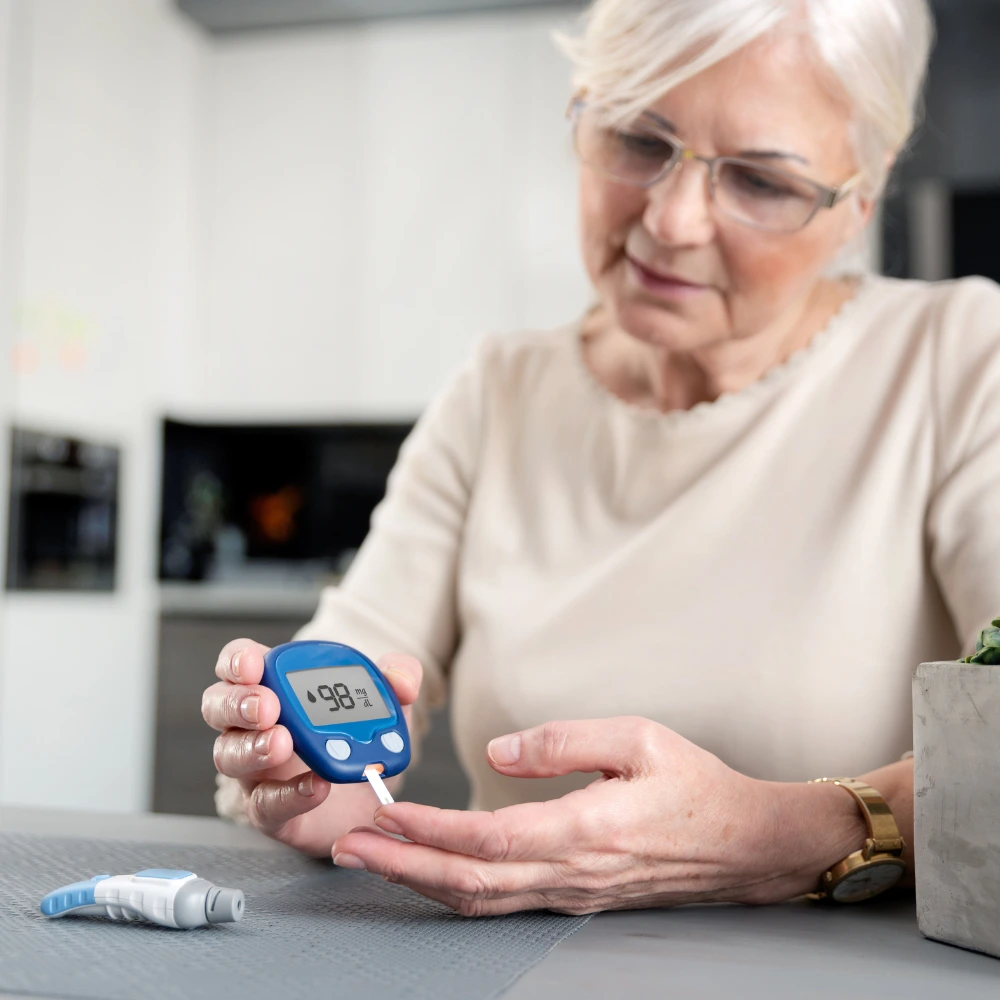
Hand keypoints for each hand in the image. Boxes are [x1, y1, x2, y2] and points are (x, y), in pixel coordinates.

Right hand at [202, 638, 422, 856]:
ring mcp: (254, 770)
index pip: (237, 662)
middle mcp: (252, 725)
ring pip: (228, 755)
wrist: (366, 792)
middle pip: (218, 706)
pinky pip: (264, 804)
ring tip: (283, 744)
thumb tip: (403, 680)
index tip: (256, 664)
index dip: (238, 661)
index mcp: (273, 685)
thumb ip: (398, 678)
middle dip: (238, 703)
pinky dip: (289, 795)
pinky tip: (315, 785)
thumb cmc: (358, 734)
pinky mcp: (269, 811)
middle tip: (268, 707)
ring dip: (253, 748)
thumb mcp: (384, 699)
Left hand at [330, 717, 866, 914]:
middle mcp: (571, 872)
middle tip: (348, 848)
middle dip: (401, 866)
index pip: (488, 837)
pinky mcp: (574, 897)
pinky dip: (456, 892)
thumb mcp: (638, 737)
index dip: (428, 831)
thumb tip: (498, 753)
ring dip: (420, 882)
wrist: (746, 845)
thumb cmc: (695, 786)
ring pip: (481, 900)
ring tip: (374, 861)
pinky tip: (430, 877)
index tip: (384, 815)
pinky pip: (503, 902)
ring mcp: (571, 893)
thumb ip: (564, 740)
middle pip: (469, 880)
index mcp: (585, 828)